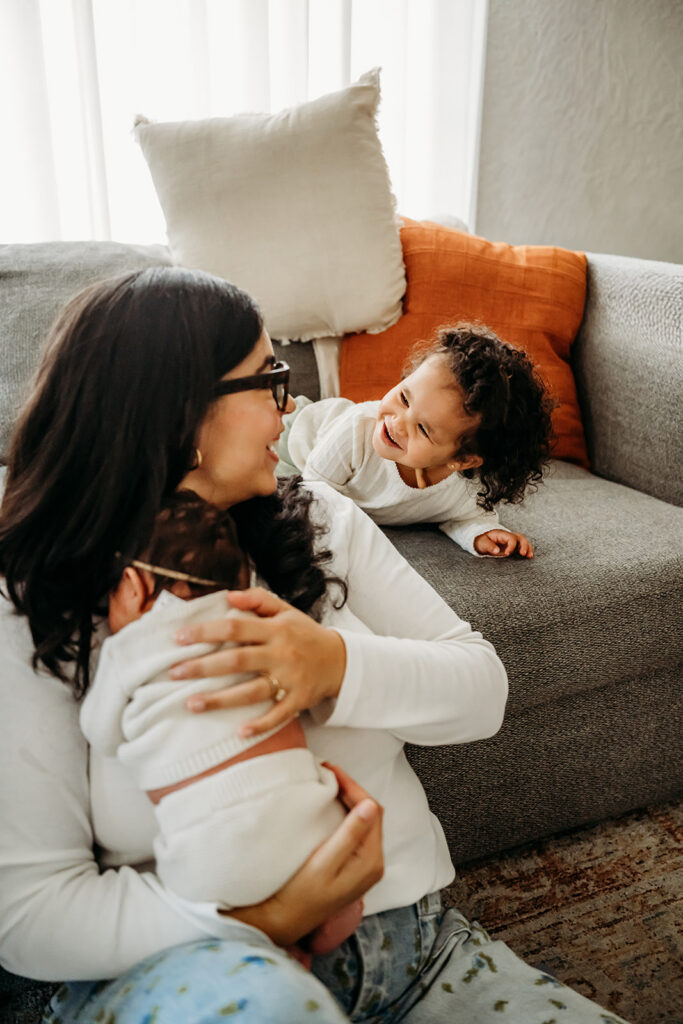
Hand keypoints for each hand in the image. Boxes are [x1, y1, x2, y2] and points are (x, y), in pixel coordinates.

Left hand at [172, 587, 346, 736]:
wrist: (341, 660)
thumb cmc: (305, 634)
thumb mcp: (286, 610)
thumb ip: (257, 599)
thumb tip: (227, 595)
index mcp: (275, 629)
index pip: (235, 626)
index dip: (205, 631)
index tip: (178, 638)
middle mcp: (281, 653)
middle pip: (237, 660)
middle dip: (203, 667)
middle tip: (173, 673)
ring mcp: (290, 679)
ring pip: (251, 691)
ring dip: (220, 699)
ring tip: (191, 704)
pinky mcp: (299, 700)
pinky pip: (277, 715)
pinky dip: (260, 725)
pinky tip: (238, 732)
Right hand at [225, 765, 383, 945]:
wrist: (284, 922)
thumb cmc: (299, 895)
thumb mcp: (323, 863)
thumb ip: (349, 835)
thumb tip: (371, 805)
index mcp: (371, 861)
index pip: (372, 810)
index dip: (353, 787)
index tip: (331, 771)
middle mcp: (373, 864)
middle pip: (370, 814)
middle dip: (351, 790)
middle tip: (327, 773)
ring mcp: (364, 866)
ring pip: (364, 821)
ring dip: (349, 800)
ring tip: (327, 784)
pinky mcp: (353, 867)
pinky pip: (356, 831)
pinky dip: (345, 813)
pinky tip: (330, 805)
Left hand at [474, 529, 533, 557]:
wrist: (481, 540)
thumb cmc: (482, 540)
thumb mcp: (482, 543)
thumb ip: (489, 546)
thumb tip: (497, 551)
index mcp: (501, 534)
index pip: (511, 538)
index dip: (511, 546)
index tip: (507, 554)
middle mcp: (509, 536)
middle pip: (520, 537)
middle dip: (524, 545)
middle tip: (523, 554)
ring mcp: (512, 541)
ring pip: (524, 541)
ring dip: (528, 548)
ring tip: (529, 556)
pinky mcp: (513, 546)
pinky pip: (523, 546)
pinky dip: (527, 550)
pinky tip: (529, 557)